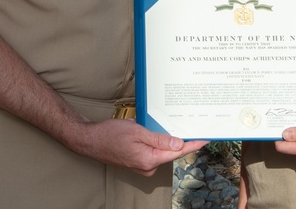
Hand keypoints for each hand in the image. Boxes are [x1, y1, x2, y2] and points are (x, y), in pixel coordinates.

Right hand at [73, 119, 207, 176]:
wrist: (90, 140)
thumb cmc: (110, 134)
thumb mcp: (137, 131)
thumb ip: (159, 138)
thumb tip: (178, 143)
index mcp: (149, 159)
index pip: (177, 152)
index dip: (193, 145)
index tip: (205, 140)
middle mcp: (148, 166)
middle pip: (171, 152)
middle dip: (181, 140)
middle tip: (192, 128)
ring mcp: (142, 166)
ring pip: (162, 151)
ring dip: (167, 140)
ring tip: (169, 128)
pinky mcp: (138, 162)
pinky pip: (153, 152)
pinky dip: (157, 142)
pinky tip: (155, 132)